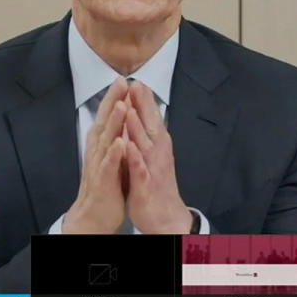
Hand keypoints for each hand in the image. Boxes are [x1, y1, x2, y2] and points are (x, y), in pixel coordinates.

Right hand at [63, 77, 128, 233]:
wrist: (94, 215)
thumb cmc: (106, 184)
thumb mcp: (111, 155)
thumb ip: (115, 136)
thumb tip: (121, 118)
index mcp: (102, 143)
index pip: (108, 116)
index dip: (115, 97)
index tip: (124, 78)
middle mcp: (98, 150)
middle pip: (104, 121)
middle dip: (113, 101)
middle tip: (121, 81)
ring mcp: (99, 165)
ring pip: (106, 140)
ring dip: (113, 123)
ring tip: (121, 105)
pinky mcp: (103, 181)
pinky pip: (108, 166)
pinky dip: (114, 154)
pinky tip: (120, 143)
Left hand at [123, 81, 192, 233]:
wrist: (166, 217)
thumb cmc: (158, 183)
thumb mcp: (153, 155)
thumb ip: (148, 135)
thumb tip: (142, 114)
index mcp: (157, 145)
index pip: (151, 118)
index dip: (144, 100)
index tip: (136, 80)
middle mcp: (158, 153)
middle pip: (151, 125)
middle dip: (143, 106)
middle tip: (136, 85)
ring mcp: (153, 169)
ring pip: (145, 145)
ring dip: (138, 128)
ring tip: (129, 110)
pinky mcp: (146, 186)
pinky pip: (141, 171)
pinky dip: (136, 159)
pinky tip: (131, 149)